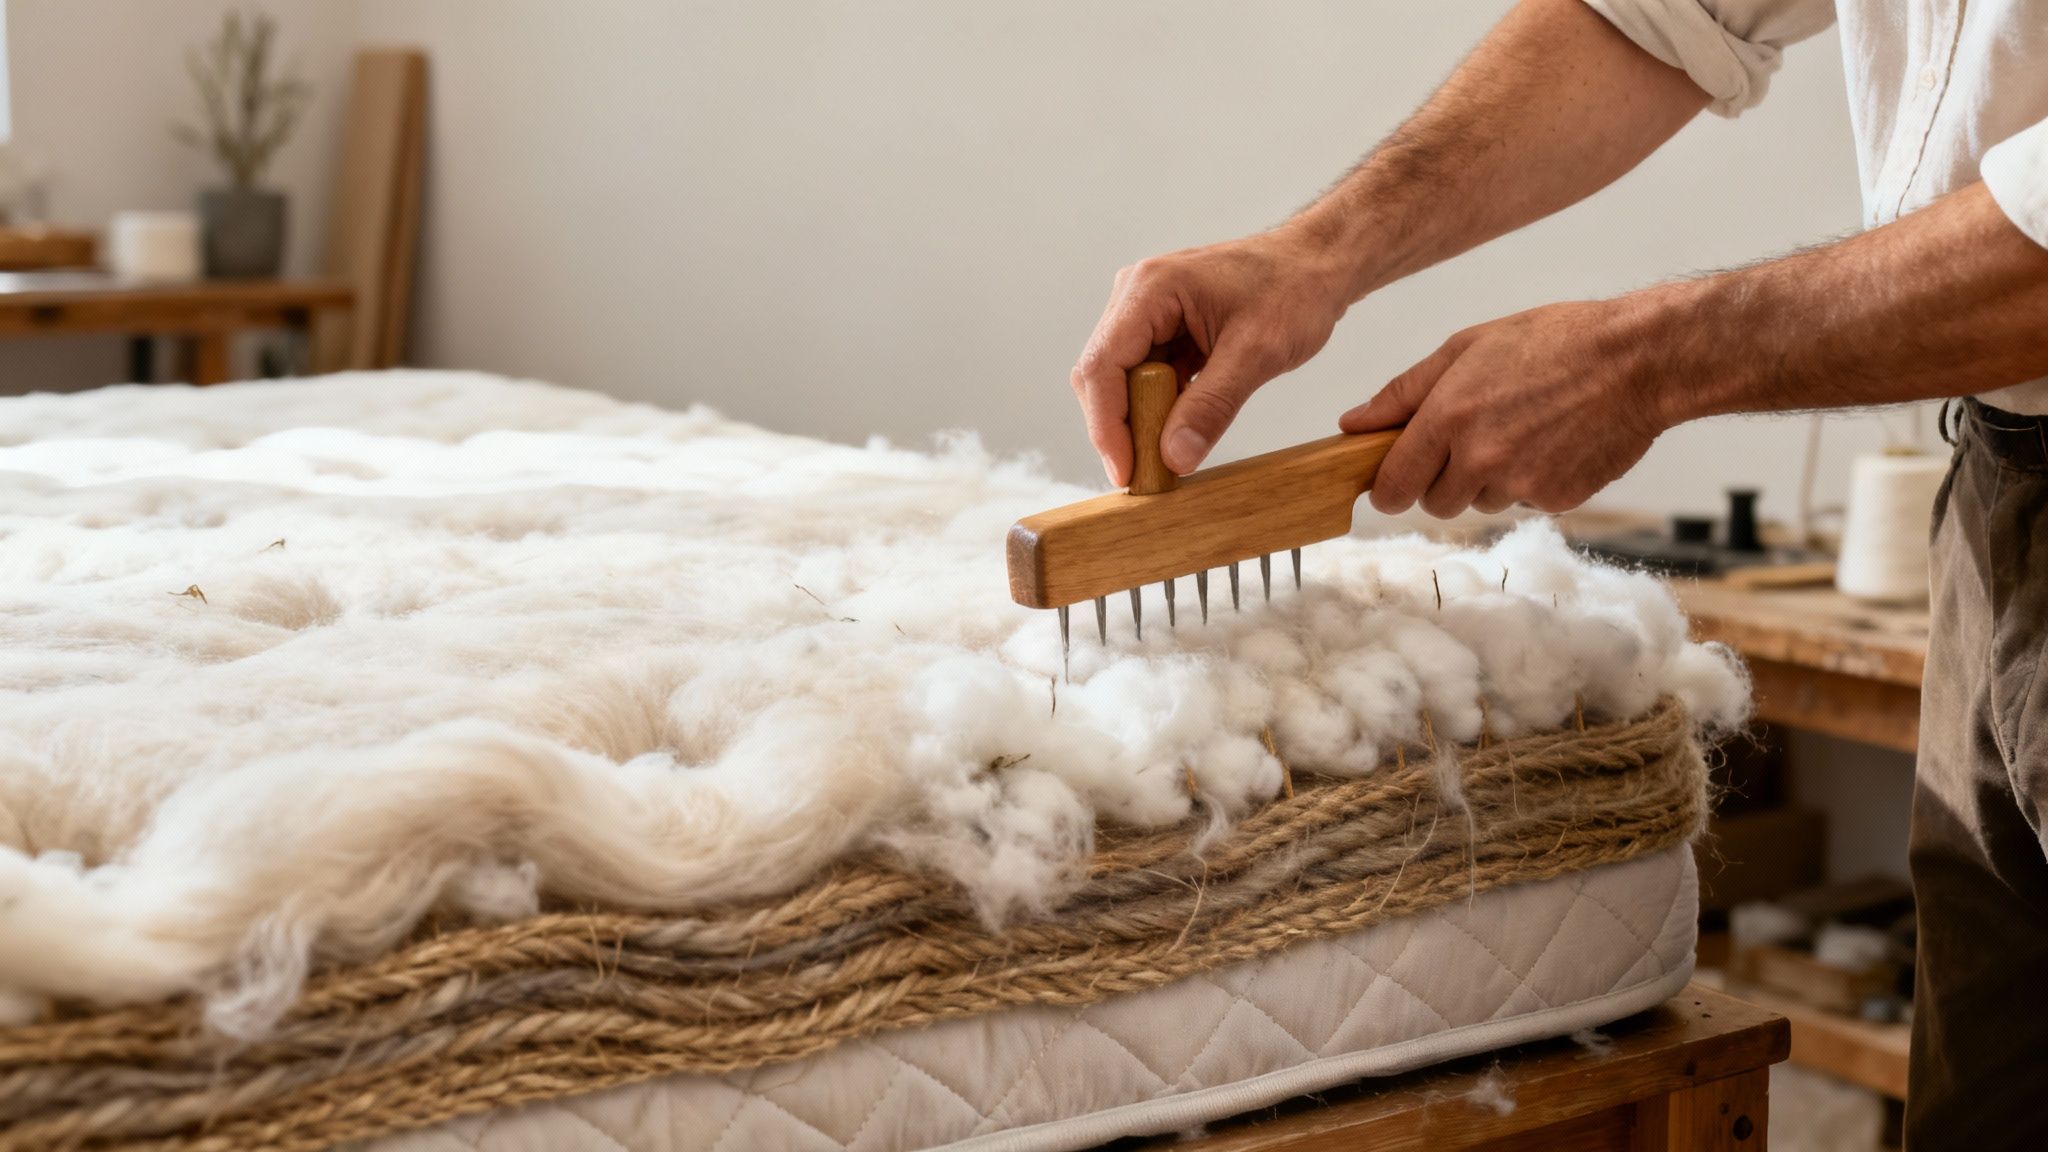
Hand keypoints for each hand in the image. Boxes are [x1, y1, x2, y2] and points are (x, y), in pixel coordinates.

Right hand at [1072, 228, 1354, 484]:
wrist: (1318, 264)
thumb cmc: (1295, 289)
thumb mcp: (1257, 353)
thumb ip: (1212, 405)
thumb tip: (1174, 457)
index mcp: (1150, 288)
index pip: (1102, 366)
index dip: (1107, 426)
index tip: (1126, 472)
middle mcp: (1136, 296)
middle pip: (1103, 376)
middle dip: (1121, 428)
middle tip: (1148, 476)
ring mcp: (1148, 312)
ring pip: (1122, 381)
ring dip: (1141, 421)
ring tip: (1166, 458)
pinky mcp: (1164, 329)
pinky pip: (1147, 377)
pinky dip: (1160, 409)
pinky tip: (1179, 431)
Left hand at [1340, 294, 1676, 517]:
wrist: (1638, 360)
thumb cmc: (1553, 342)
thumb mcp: (1466, 348)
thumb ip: (1403, 393)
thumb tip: (1352, 425)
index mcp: (1449, 418)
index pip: (1393, 486)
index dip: (1388, 488)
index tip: (1392, 482)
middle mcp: (1480, 458)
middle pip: (1435, 503)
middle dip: (1443, 480)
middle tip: (1471, 439)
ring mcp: (1521, 483)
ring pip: (1480, 504)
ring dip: (1488, 480)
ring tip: (1520, 430)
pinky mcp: (1556, 499)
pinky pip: (1524, 503)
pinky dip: (1531, 482)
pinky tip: (1552, 442)